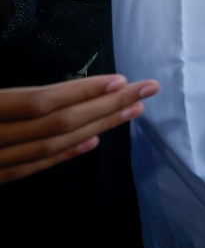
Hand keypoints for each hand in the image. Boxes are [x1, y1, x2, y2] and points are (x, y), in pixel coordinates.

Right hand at [0, 74, 158, 184]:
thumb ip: (15, 95)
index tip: (120, 81)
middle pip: (60, 122)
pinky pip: (34, 166)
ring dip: (97, 126)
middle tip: (147, 89)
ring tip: (132, 110)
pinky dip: (67, 152)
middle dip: (107, 104)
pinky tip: (95, 140)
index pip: (42, 101)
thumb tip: (61, 87)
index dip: (82, 92)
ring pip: (53, 144)